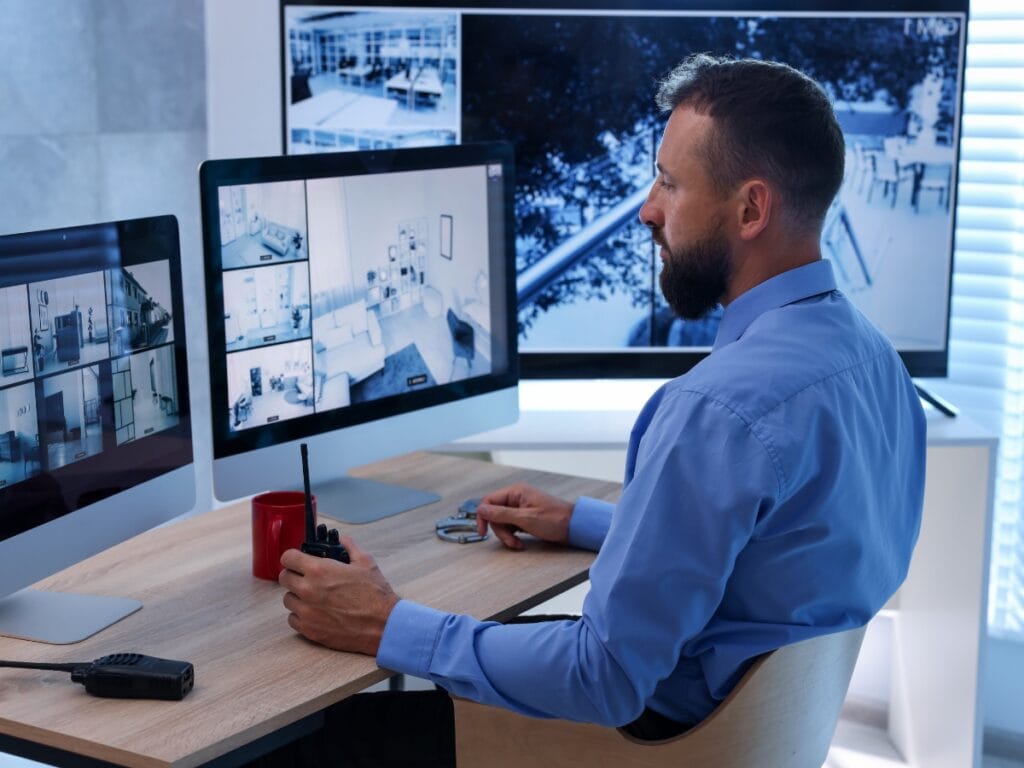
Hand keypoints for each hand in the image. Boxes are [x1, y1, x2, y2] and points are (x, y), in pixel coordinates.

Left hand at [279, 537, 398, 655]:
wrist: (383, 625)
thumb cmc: (375, 595)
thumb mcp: (366, 563)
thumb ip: (350, 547)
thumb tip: (343, 540)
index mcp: (319, 570)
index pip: (288, 558)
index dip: (293, 557)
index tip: (297, 560)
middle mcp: (308, 590)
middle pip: (284, 577)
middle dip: (293, 574)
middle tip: (305, 577)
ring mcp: (307, 612)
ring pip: (288, 599)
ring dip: (297, 596)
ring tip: (313, 597)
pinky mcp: (309, 630)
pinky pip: (293, 619)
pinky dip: (301, 615)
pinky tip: (315, 612)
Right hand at [475, 483, 573, 549]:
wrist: (574, 527)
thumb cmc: (555, 520)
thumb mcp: (526, 518)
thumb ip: (502, 514)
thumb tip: (481, 509)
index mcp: (516, 492)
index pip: (489, 501)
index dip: (483, 516)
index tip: (482, 532)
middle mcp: (517, 498)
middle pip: (494, 514)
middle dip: (500, 531)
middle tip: (511, 542)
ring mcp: (520, 508)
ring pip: (502, 523)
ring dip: (507, 536)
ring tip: (518, 544)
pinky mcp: (524, 517)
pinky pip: (510, 527)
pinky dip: (513, 536)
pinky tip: (520, 543)